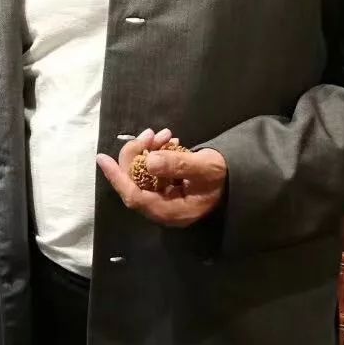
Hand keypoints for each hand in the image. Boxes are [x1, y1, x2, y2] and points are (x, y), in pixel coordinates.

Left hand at [96, 128, 227, 227]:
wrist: (240, 181)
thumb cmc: (224, 177)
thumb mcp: (206, 168)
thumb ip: (178, 164)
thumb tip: (149, 161)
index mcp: (170, 211)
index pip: (134, 196)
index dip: (117, 177)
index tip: (103, 158)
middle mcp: (163, 209)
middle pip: (136, 183)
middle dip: (138, 155)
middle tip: (152, 133)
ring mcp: (164, 200)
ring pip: (143, 175)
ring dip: (148, 151)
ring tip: (164, 133)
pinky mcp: (167, 190)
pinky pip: (152, 172)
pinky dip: (156, 155)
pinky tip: (167, 141)